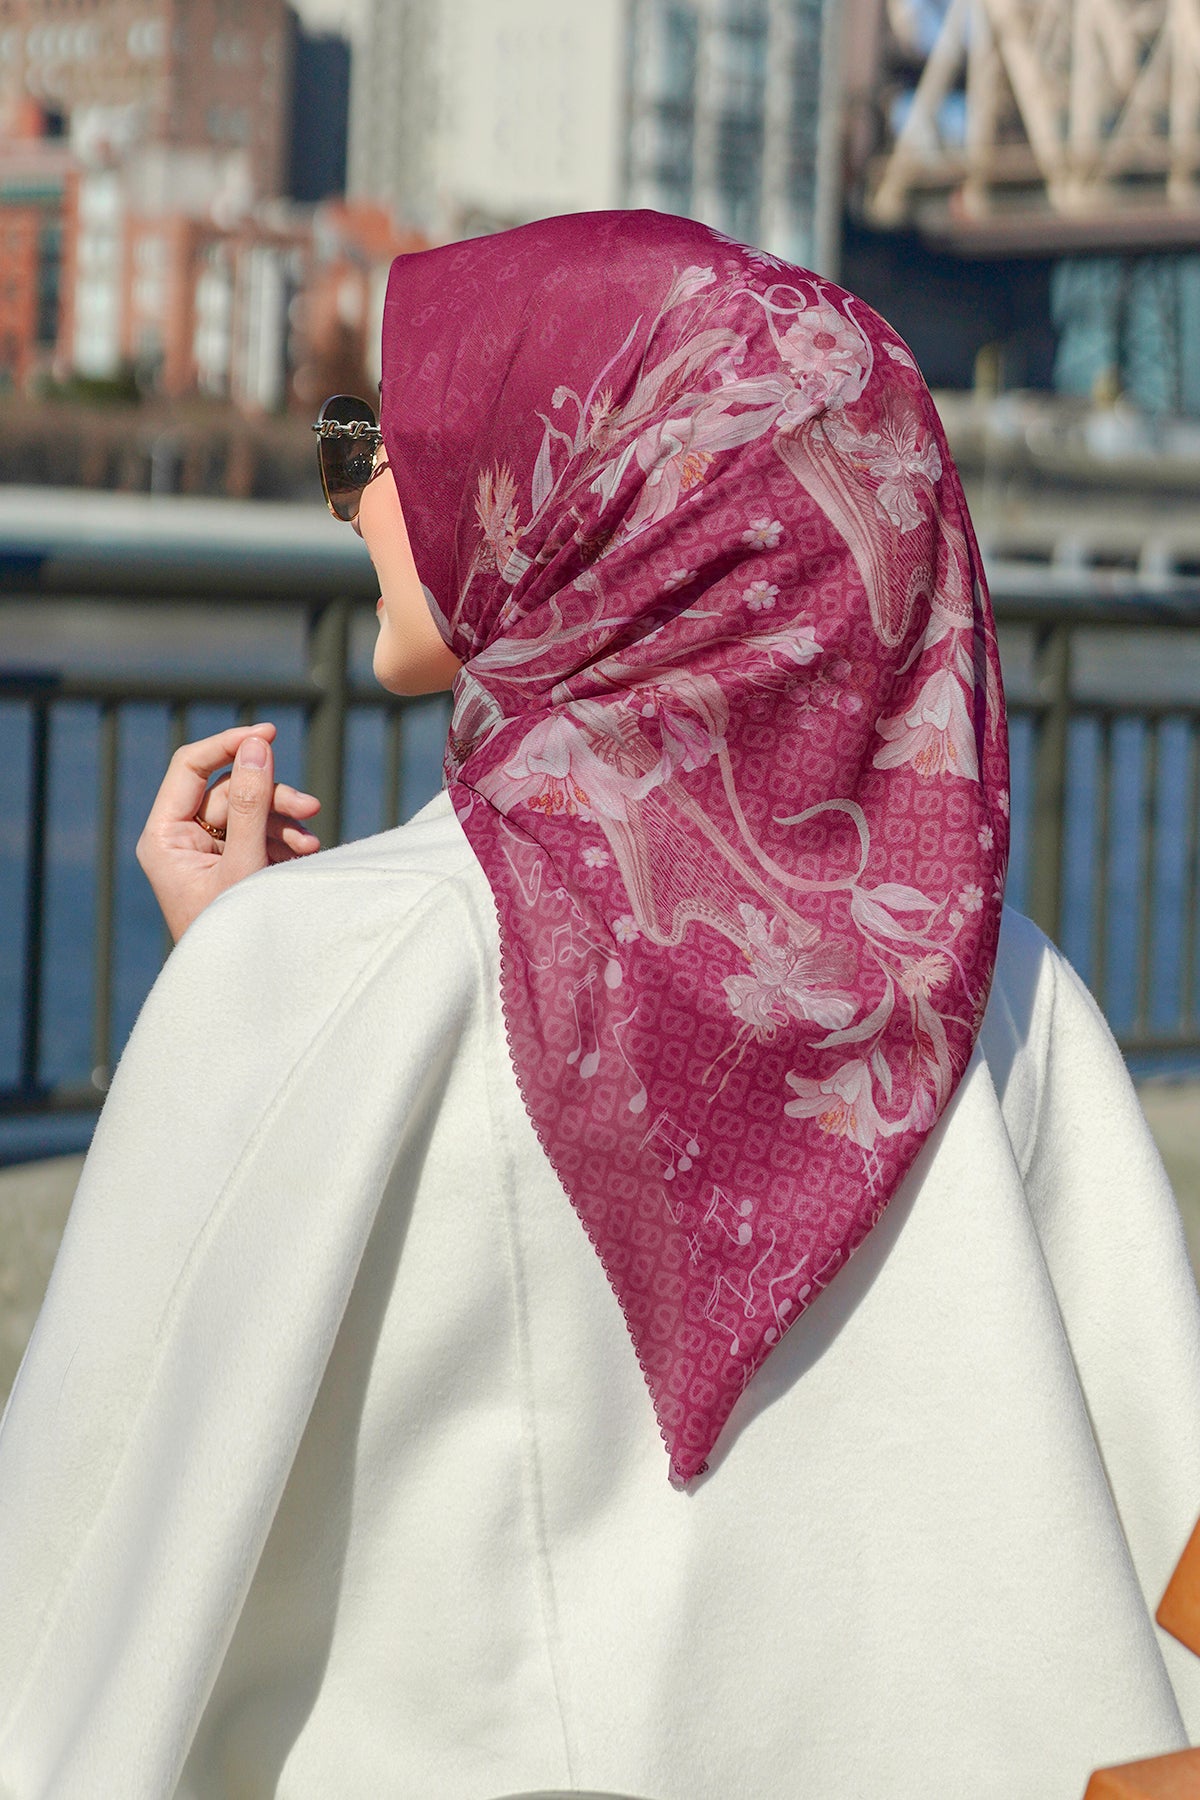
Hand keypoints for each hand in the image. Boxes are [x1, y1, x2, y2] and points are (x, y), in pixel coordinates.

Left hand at [136, 722, 321, 941]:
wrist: (240, 987)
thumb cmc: (232, 933)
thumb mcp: (244, 864)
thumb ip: (251, 804)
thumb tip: (256, 746)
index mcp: (163, 837)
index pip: (191, 767)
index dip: (230, 744)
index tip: (269, 733)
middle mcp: (180, 839)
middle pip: (230, 788)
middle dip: (271, 796)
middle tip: (310, 808)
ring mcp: (206, 852)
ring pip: (250, 809)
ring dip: (283, 821)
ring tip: (309, 845)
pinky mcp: (230, 864)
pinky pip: (258, 832)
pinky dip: (283, 838)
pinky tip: (304, 853)